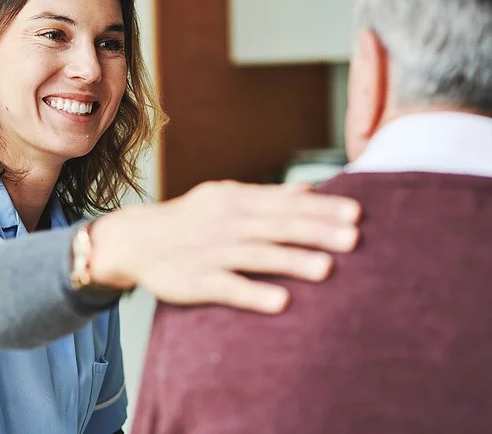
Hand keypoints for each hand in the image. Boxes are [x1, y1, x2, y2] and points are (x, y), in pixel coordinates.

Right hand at [88, 180, 360, 313]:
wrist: (135, 240)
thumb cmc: (189, 218)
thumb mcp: (224, 196)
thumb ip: (268, 195)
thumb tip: (312, 189)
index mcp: (235, 199)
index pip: (284, 202)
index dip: (321, 208)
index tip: (356, 213)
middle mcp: (225, 223)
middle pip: (276, 226)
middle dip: (316, 231)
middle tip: (354, 239)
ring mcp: (210, 252)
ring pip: (256, 255)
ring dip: (292, 260)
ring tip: (327, 268)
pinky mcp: (196, 281)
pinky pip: (228, 287)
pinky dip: (254, 293)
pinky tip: (282, 302)